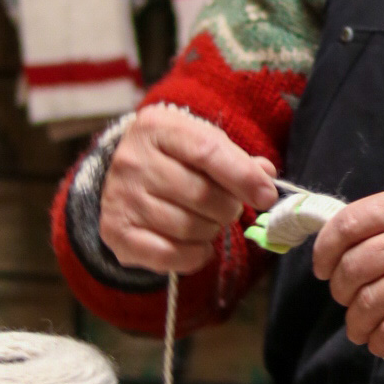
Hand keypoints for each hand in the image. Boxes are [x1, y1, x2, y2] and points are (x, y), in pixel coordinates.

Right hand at [100, 107, 277, 275]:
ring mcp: (120, 197)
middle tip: (228, 208)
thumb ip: (236, 159)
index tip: (267, 196)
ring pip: (188, 227)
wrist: (125, 177)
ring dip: (211, 230)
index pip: (207, 151)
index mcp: (157, 127)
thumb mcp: (202, 143)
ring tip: (207, 220)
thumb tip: (266, 176)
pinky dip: (194, 255)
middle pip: (201, 194)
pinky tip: (196, 244)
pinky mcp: (116, 232)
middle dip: (228, 208)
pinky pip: (169, 255)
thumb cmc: (174, 158)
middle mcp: (132, 160)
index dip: (244, 177)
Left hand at [312, 179, 383, 357]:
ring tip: (359, 326)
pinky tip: (378, 341)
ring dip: (356, 322)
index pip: (348, 225)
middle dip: (341, 290)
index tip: (322, 267)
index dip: (325, 250)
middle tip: (346, 297)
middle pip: (353, 269)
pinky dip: (378, 341)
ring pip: (368, 304)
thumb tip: (350, 236)